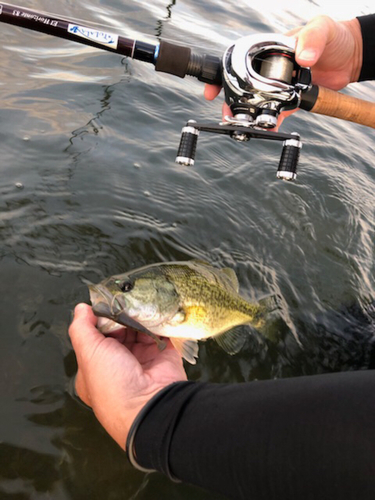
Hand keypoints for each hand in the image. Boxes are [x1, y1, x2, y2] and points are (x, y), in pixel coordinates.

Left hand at [68, 303, 186, 448]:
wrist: (150, 404)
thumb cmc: (112, 382)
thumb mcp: (88, 352)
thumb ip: (81, 328)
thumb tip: (81, 308)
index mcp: (97, 368)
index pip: (96, 337)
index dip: (99, 319)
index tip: (105, 303)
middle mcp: (120, 365)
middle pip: (120, 331)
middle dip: (122, 314)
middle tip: (125, 297)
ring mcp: (143, 360)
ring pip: (141, 329)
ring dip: (141, 315)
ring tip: (141, 299)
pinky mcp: (164, 355)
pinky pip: (162, 333)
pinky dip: (160, 320)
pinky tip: (156, 307)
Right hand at [204, 16, 362, 125]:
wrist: (351, 56)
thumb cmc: (334, 37)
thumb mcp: (322, 30)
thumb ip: (312, 40)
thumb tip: (303, 57)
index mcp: (271, 49)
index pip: (240, 60)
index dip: (224, 74)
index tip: (213, 89)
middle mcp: (271, 67)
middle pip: (244, 85)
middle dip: (232, 100)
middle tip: (225, 113)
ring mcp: (279, 84)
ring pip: (257, 101)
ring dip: (248, 114)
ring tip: (243, 125)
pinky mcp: (290, 98)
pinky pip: (277, 112)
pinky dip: (272, 122)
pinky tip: (268, 129)